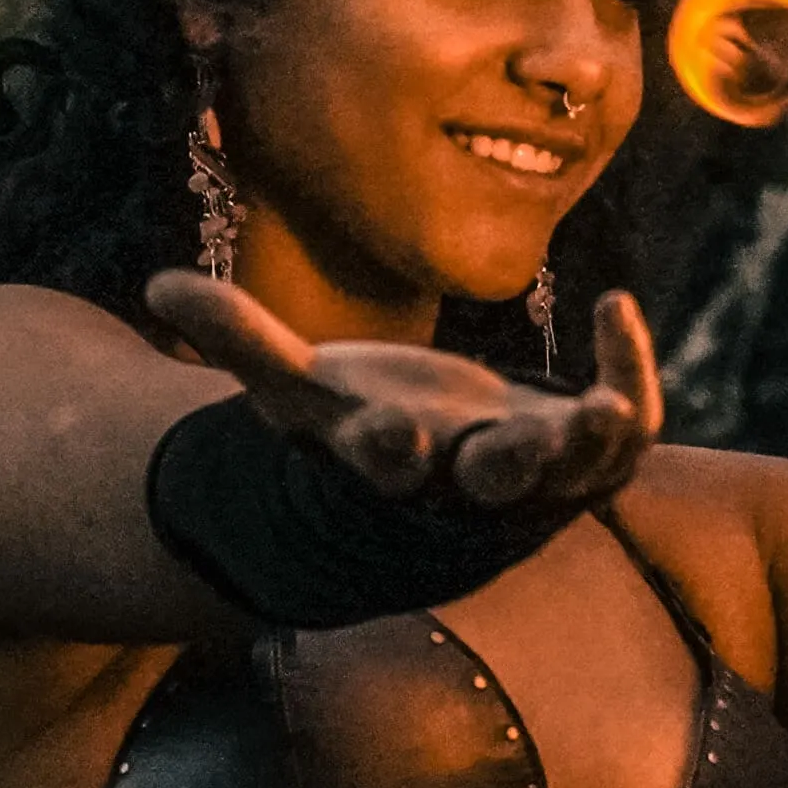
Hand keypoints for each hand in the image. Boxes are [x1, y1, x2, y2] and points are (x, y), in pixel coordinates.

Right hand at [144, 273, 666, 514]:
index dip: (385, 450)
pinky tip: (615, 308)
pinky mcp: (588, 459)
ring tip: (606, 403)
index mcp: (391, 471)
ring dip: (595, 442)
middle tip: (534, 438)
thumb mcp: (298, 392)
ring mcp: (537, 480)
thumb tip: (158, 289)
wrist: (433, 499)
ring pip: (577, 474)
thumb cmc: (358, 432)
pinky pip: (629, 434)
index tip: (386, 427)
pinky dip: (630, 374)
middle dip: (512, 463)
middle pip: (493, 483)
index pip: (384, 469)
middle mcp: (468, 486)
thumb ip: (241, 341)